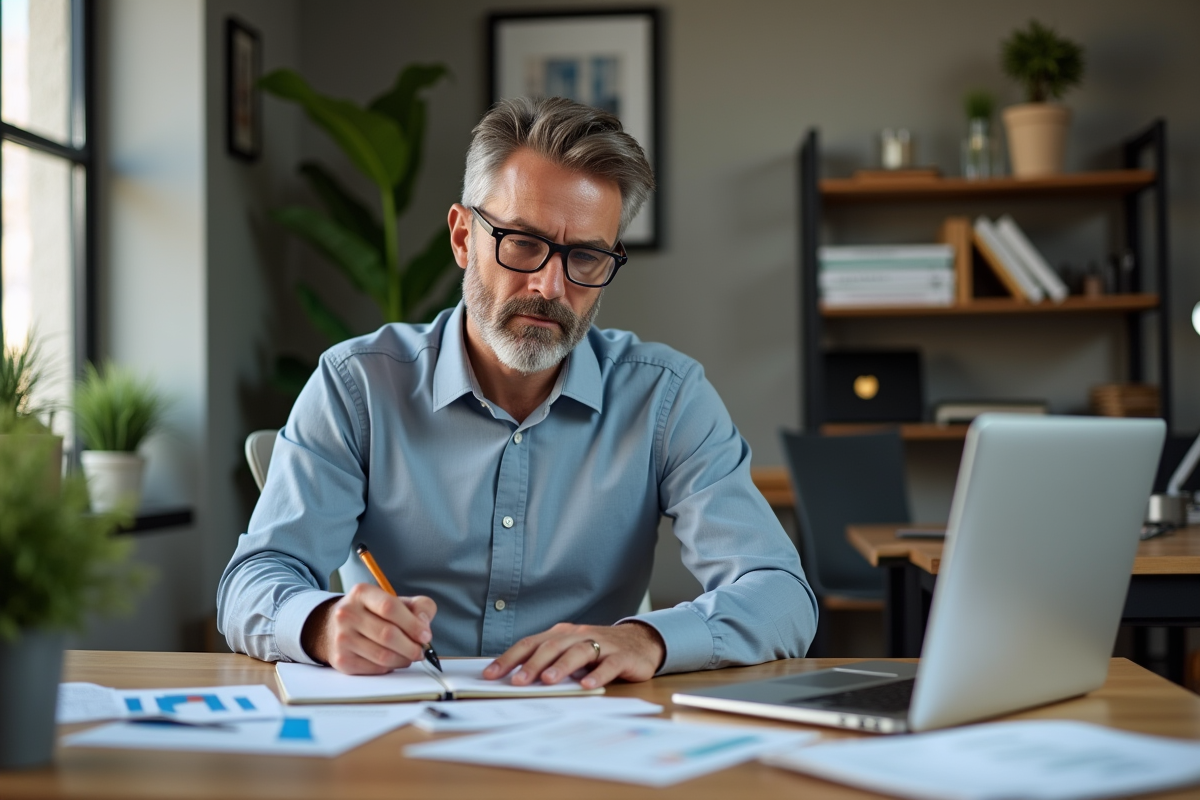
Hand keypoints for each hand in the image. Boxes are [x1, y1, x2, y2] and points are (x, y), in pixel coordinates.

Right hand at [300, 583, 436, 674]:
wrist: (334, 627)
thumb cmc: (373, 613)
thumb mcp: (395, 600)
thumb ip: (418, 607)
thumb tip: (424, 625)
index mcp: (362, 593)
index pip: (390, 607)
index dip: (412, 624)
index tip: (425, 635)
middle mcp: (347, 614)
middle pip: (387, 634)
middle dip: (411, 646)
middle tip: (421, 650)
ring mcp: (342, 638)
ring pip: (383, 656)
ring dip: (404, 659)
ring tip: (410, 656)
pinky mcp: (341, 660)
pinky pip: (375, 669)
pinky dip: (391, 667)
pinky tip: (393, 660)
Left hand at [483, 621, 664, 688]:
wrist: (641, 643)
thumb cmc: (598, 650)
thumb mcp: (570, 652)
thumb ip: (547, 661)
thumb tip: (513, 677)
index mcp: (562, 634)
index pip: (530, 643)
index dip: (509, 658)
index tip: (490, 674)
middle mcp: (579, 635)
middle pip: (552, 647)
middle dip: (532, 664)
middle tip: (516, 681)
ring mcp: (602, 644)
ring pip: (579, 652)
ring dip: (562, 666)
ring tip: (548, 681)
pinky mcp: (622, 656)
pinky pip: (608, 665)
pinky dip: (597, 675)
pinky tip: (587, 686)